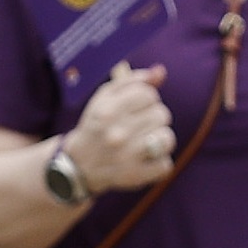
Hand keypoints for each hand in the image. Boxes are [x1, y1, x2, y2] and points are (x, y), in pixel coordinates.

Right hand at [62, 57, 176, 194]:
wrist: (80, 165)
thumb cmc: (98, 125)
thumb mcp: (106, 97)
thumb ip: (134, 81)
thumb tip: (160, 71)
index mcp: (108, 111)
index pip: (149, 94)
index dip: (147, 99)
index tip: (137, 108)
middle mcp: (116, 134)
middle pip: (162, 115)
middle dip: (154, 118)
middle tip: (140, 127)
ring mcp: (126, 157)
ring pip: (167, 139)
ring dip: (160, 140)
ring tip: (146, 142)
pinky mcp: (135, 176)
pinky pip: (165, 164)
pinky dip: (159, 162)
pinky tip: (145, 160)